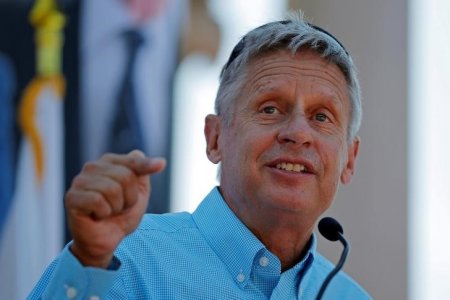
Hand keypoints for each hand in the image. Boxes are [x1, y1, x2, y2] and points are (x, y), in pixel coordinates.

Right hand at [65, 150, 165, 267]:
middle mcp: (92, 167)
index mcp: (109, 162)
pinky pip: (98, 201)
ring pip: (112, 189)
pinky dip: (104, 213)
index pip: (133, 160)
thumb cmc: (121, 215)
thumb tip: (155, 159)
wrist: (107, 240)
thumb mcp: (138, 193)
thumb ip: (143, 174)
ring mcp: (80, 181)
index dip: (147, 166)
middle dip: (129, 198)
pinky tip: (97, 216)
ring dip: (116, 207)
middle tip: (119, 207)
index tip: (162, 165)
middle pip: (125, 176)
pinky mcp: (72, 197)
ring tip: (108, 212)